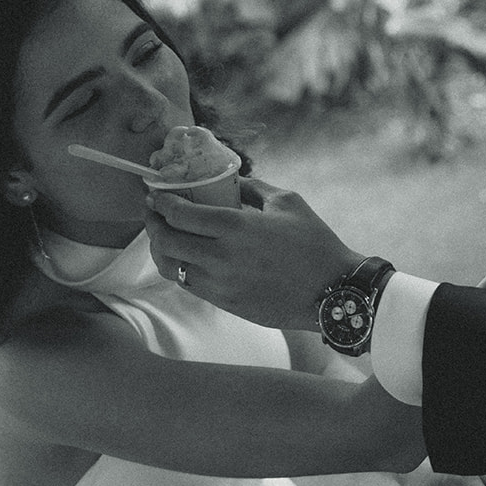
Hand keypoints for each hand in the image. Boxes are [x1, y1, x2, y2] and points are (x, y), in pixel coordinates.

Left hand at [144, 179, 362, 329]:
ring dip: (160, 250)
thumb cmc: (315, 244)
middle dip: (152, 225)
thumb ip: (254, 188)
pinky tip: (186, 257)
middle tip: (153, 214)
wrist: (332, 292)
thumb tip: (232, 182)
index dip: (160, 202)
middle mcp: (221, 257)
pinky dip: (179, 268)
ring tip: (164, 237)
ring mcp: (220, 284)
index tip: (155, 194)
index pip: (180, 214)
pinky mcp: (225, 303)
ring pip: (171, 267)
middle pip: (166, 242)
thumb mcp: (288, 202)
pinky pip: (188, 284)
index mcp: (236, 227)